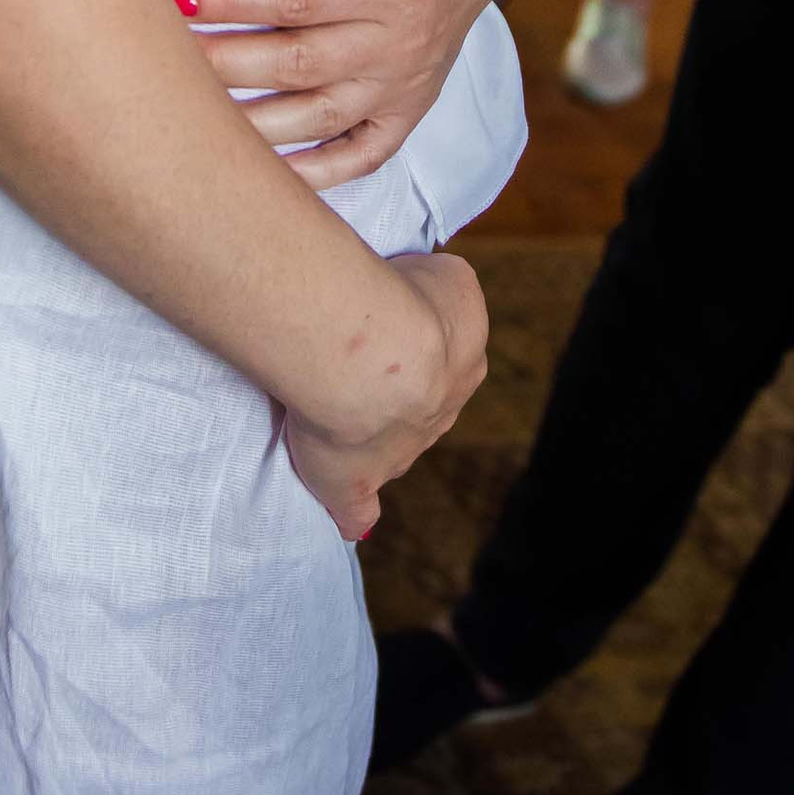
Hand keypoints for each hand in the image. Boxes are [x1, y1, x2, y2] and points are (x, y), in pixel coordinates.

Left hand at [171, 0, 548, 185]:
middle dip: (220, 62)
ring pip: (316, 119)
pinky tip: (256, 176)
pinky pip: (358, 157)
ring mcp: (404, 87)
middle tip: (156, 55)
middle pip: (295, 64)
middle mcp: (400, 45)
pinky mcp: (407, 113)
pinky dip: (310, 174)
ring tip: (185, 111)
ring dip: (247, 122)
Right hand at [284, 248, 487, 537]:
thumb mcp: (446, 277)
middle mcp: (441, 409)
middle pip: (422, 405)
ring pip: (394, 445)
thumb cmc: (403, 302)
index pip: (442, 363)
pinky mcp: (358, 483)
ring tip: (329, 411)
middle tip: (353, 368)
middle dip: (396, 393)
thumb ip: (437, 287)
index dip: (413, 353)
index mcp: (464, 362)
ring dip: (370, 436)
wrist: (379, 357)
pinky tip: (351, 518)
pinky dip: (354, 511)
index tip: (383, 338)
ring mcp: (402, 450)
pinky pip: (359, 505)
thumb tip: (437, 284)